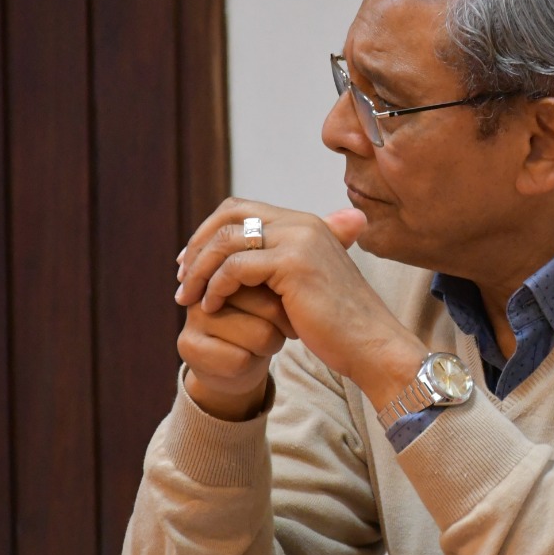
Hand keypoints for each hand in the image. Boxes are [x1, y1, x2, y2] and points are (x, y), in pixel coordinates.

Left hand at [174, 198, 425, 410]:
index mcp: (307, 224)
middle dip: (198, 244)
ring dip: (199, 269)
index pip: (243, 209)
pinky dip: (215, 287)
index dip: (210, 231)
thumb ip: (277, 268)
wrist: (371, 345)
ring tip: (187, 297)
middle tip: (182, 276)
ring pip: (227, 240)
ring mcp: (299, 240)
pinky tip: (211, 306)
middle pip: (230, 215)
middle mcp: (302, 224)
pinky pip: (235, 268)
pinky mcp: (293, 264)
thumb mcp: (306, 286)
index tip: (191, 262)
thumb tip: (237, 267)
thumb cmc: (340, 325)